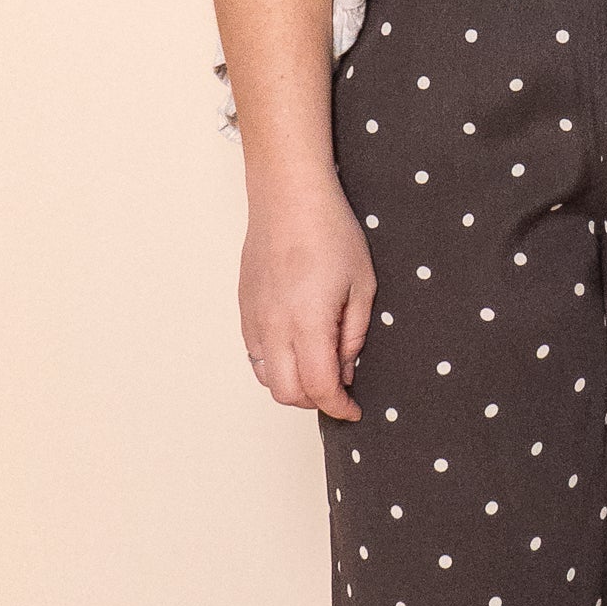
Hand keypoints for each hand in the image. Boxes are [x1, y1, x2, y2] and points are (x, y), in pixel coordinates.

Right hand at [238, 175, 376, 420]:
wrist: (289, 196)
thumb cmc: (330, 231)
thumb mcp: (362, 284)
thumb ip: (354, 334)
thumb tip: (346, 368)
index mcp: (307, 323)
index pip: (319, 388)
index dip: (340, 406)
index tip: (354, 409)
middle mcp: (273, 328)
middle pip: (289, 394)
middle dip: (317, 400)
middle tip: (340, 387)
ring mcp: (254, 320)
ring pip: (268, 379)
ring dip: (294, 385)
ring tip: (320, 367)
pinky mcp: (244, 309)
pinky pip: (255, 355)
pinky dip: (276, 365)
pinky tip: (297, 347)